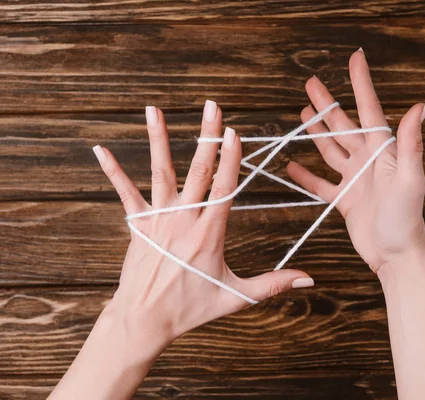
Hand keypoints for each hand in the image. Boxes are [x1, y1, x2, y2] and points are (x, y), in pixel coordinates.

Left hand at [93, 102, 312, 348]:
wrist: (145, 320)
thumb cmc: (192, 308)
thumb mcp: (237, 297)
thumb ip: (273, 284)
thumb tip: (308, 278)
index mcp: (210, 233)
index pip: (224, 188)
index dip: (230, 158)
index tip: (233, 132)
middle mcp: (184, 219)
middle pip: (198, 170)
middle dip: (207, 136)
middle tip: (212, 106)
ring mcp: (158, 219)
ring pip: (161, 172)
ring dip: (159, 139)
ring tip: (155, 109)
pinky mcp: (138, 225)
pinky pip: (125, 193)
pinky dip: (113, 171)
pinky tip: (100, 149)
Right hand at [286, 49, 424, 272]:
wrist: (396, 255)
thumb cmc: (406, 218)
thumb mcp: (409, 178)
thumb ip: (410, 143)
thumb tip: (422, 105)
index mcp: (383, 151)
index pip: (369, 110)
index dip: (361, 83)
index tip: (355, 58)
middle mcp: (368, 161)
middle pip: (343, 126)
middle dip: (327, 104)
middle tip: (311, 84)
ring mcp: (355, 180)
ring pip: (331, 149)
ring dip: (317, 132)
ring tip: (303, 113)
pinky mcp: (344, 200)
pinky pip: (321, 184)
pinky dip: (306, 175)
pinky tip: (292, 165)